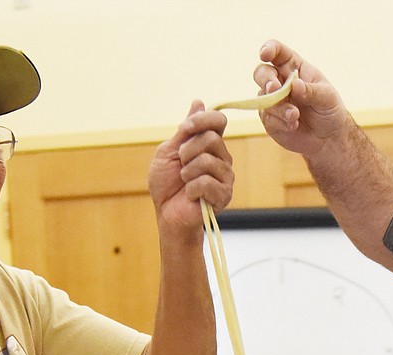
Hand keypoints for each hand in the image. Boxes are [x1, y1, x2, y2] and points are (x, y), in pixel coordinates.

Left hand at [148, 102, 233, 231]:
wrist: (167, 213)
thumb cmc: (166, 184)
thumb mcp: (169, 151)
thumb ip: (185, 130)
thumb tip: (198, 102)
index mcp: (210, 144)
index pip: (218, 120)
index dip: (203, 119)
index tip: (185, 128)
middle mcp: (221, 157)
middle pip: (212, 139)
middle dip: (188, 151)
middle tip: (181, 165)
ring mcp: (225, 176)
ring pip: (208, 160)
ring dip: (187, 172)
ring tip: (184, 182)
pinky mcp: (224, 195)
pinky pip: (206, 182)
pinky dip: (191, 189)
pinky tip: (190, 195)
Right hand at [254, 40, 349, 157]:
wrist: (328, 139)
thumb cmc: (329, 110)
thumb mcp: (326, 97)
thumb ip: (311, 90)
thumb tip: (295, 84)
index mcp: (294, 68)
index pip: (277, 52)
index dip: (269, 49)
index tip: (265, 54)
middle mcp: (280, 81)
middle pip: (261, 72)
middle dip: (266, 80)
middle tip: (274, 89)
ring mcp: (273, 101)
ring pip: (263, 98)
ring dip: (278, 107)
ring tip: (295, 116)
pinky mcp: (270, 119)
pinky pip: (267, 117)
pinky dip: (279, 121)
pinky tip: (294, 125)